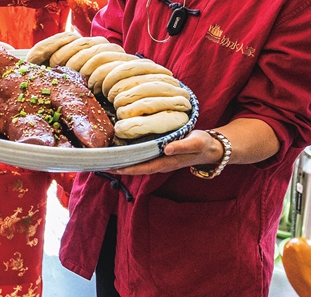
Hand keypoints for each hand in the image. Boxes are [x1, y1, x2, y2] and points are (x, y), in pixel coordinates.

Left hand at [109, 130, 224, 175]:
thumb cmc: (204, 144)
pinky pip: (142, 158)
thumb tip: (167, 149)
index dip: (127, 168)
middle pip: (135, 168)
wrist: (212, 148)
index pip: (142, 168)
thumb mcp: (196, 142)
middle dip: (118, 167)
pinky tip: (120, 151)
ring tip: (103, 158)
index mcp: (167, 162)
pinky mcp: (160, 155)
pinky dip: (130, 156)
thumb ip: (182, 146)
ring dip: (121, 162)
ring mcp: (160, 160)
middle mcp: (160, 164)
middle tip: (98, 162)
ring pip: (137, 163)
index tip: (111, 167)